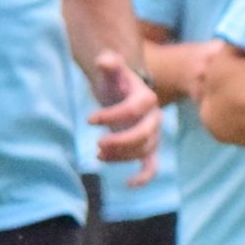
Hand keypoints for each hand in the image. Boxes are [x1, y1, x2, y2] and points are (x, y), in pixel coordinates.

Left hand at [86, 53, 161, 182]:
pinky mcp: (147, 147)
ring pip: (144, 151)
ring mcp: (153, 134)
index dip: (112, 116)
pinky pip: (151, 165)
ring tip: (98, 154)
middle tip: (97, 144)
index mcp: (147, 98)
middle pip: (144, 135)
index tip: (89, 120)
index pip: (134, 110)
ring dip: (122, 156)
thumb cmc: (114, 81)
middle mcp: (155, 118)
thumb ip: (109, 63)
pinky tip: (129, 184)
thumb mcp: (110, 70)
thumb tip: (106, 60)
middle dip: (121, 141)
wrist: (122, 92)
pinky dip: (144, 177)